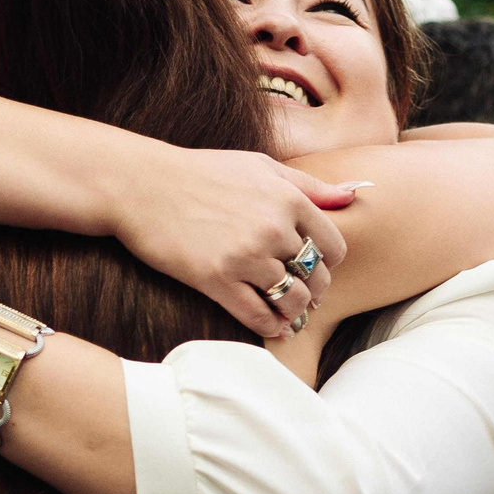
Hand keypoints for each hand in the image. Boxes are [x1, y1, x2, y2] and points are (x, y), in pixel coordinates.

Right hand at [103, 146, 355, 338]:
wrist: (140, 184)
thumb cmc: (200, 172)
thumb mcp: (260, 166)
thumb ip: (310, 185)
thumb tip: (354, 196)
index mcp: (288, 198)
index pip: (334, 246)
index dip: (329, 263)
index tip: (316, 269)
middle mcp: (272, 228)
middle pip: (317, 276)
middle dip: (315, 291)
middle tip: (305, 297)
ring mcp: (245, 255)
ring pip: (292, 299)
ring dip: (294, 312)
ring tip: (288, 315)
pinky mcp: (215, 279)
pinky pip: (257, 315)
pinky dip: (270, 326)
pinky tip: (271, 327)